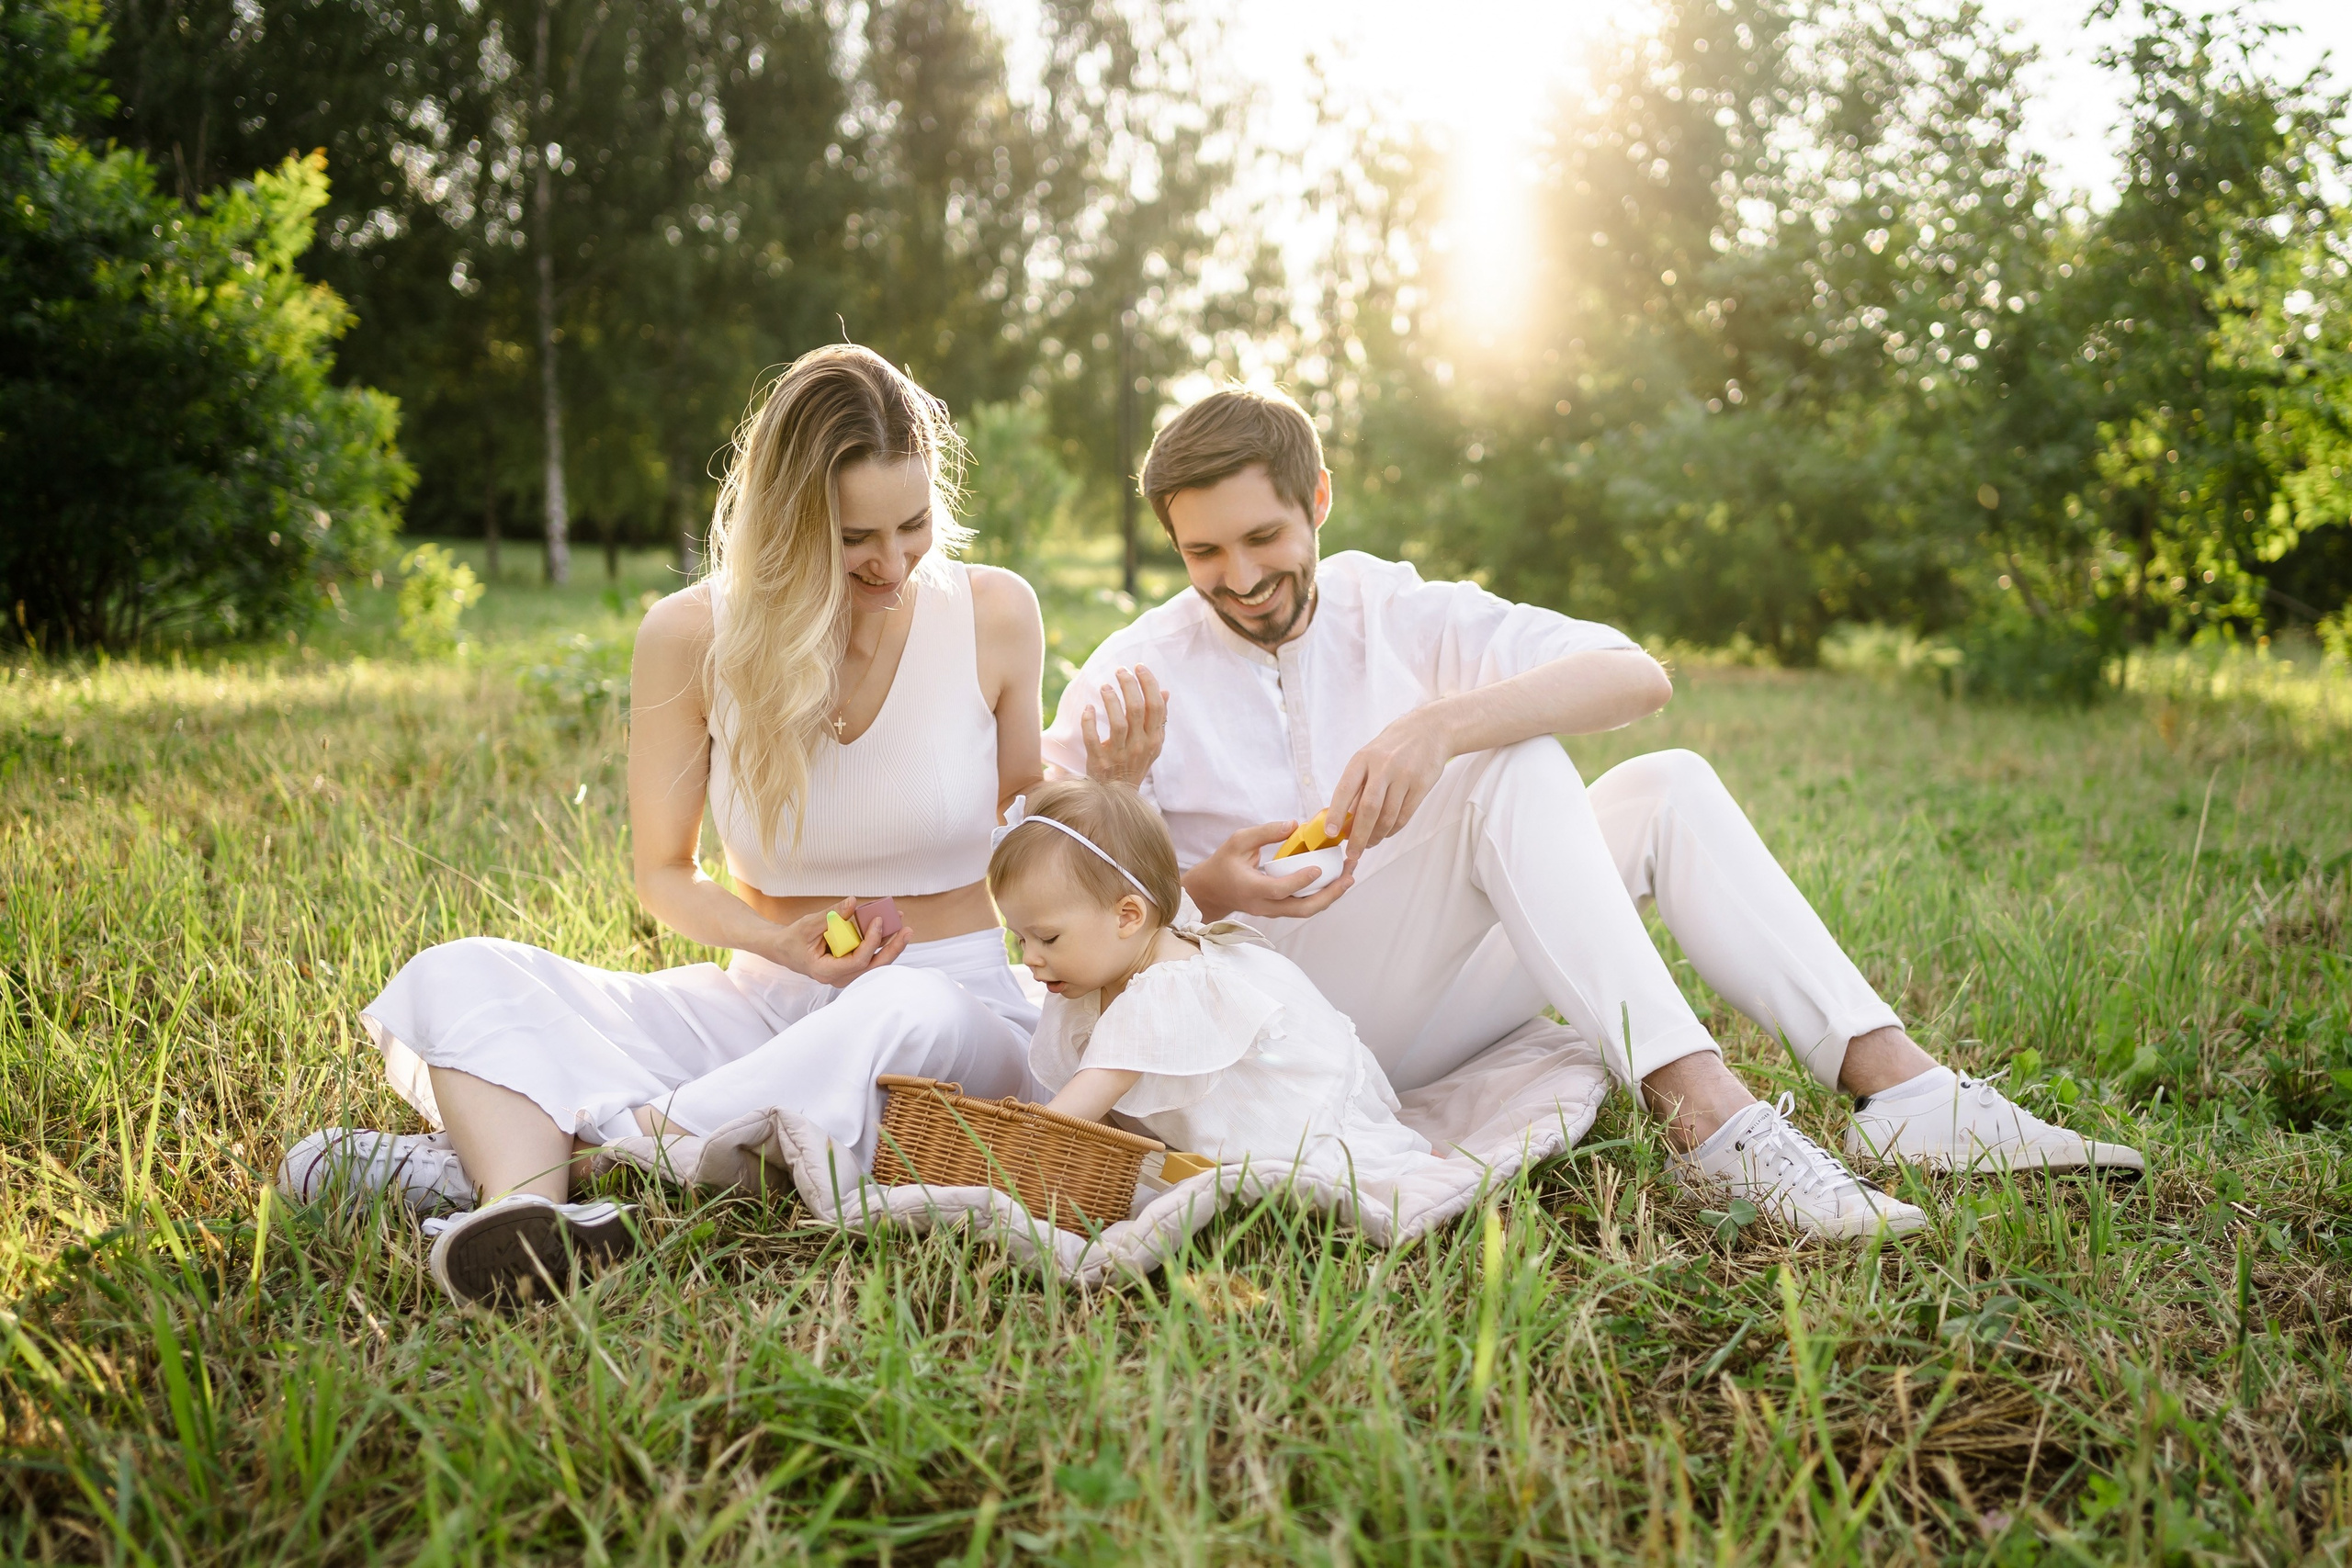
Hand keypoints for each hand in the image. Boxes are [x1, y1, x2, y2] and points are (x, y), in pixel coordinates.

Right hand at [772, 897, 909, 984]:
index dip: (871, 941)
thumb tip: (853, 901)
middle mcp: (839, 978)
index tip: (878, 921)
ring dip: (889, 946)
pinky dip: (879, 945)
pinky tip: (890, 930)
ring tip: (903, 928)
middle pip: (872, 967)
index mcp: (826, 971)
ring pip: (873, 964)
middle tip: (906, 930)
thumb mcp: (808, 925)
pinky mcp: (849, 966)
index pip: (858, 961)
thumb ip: (831, 915)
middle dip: (892, 949)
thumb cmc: (793, 940)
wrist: (784, 950)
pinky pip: (869, 958)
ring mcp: (845, 974)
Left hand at [1078, 665, 1167, 787]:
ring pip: (1117, 722)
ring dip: (1110, 700)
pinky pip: (1093, 738)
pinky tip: (1088, 708)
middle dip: (1129, 685)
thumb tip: (1164, 692)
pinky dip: (1089, 722)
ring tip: (1105, 686)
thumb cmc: (1135, 763)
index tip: (1139, 667)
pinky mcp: (1100, 762)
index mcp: (1154, 739)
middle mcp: (1140, 746)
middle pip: (1136, 710)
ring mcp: (1120, 755)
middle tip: (1120, 671)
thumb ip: (1158, 719)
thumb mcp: (1152, 743)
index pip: (1155, 706)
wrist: (1118, 794)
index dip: (1148, 683)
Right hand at [1181, 820, 1356, 921]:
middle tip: (1348, 877)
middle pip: (1301, 910)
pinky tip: (1335, 880)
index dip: (1300, 881)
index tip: (1318, 868)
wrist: (1211, 891)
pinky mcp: (1278, 910)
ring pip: (1305, 912)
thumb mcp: (1237, 841)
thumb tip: (1294, 825)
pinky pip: (1303, 907)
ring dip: (1330, 896)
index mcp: (1251, 889)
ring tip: (1348, 877)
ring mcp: (1272, 911)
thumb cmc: (1223, 864)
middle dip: (1329, 895)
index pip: (1279, 890)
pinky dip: (1321, 896)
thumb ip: (1264, 832)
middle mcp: (1264, 905)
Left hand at [1327, 707, 1451, 873]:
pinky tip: (1385, 833)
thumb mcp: (1369, 757)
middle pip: (1368, 809)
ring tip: (1369, 844)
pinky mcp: (1421, 785)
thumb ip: (1357, 785)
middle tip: (1352, 853)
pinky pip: (1404, 815)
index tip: (1330, 833)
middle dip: (1358, 836)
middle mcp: (1383, 766)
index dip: (1336, 813)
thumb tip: (1342, 818)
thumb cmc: (1392, 747)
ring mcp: (1404, 776)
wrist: (1429, 729)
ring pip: (1387, 816)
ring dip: (1376, 836)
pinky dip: (1393, 829)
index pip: (1345, 789)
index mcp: (1363, 759)